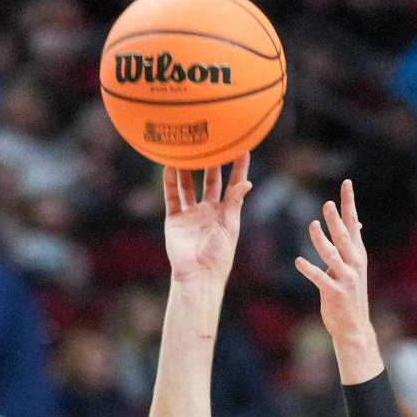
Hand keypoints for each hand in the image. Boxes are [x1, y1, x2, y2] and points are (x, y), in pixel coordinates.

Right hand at [163, 153, 251, 285]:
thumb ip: (235, 203)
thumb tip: (247, 182)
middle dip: (211, 162)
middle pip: (209, 180)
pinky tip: (169, 166)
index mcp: (225, 212)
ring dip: (187, 169)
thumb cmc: (218, 255)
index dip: (238, 167)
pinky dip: (169, 183)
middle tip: (211, 141)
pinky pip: (172, 197)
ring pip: (188, 185)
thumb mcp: (230, 227)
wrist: (197, 275)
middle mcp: (208, 210)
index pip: (233, 184)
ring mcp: (190, 214)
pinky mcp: (175, 220)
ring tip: (186, 149)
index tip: (241, 147)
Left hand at [295, 179, 382, 383]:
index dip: (349, 203)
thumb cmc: (350, 294)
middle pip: (344, 236)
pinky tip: (298, 261)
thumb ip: (352, 245)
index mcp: (358, 254)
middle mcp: (354, 264)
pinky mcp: (334, 293)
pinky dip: (309, 270)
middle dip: (336, 219)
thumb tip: (355, 223)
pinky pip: (320, 278)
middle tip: (327, 203)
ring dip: (321, 240)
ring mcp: (346, 278)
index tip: (346, 184)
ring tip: (313, 225)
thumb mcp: (355, 267)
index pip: (353, 223)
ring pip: (331, 255)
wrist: (354, 326)